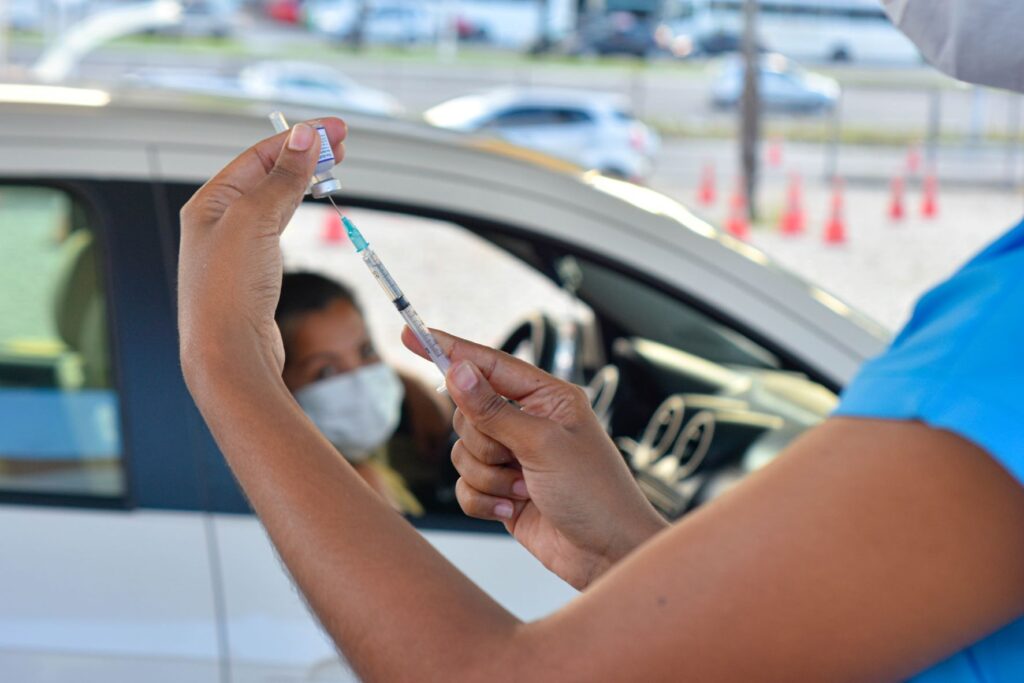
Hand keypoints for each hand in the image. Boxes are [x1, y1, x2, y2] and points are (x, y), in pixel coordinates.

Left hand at [178, 119, 346, 382]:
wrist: (229, 353)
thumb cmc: (229, 291)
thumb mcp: (255, 220)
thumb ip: (282, 178)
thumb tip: (304, 138)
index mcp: (209, 203)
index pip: (259, 156)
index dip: (300, 139)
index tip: (336, 130)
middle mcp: (218, 222)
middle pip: (266, 174)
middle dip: (304, 156)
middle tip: (342, 145)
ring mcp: (235, 247)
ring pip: (273, 199)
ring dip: (302, 180)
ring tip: (332, 168)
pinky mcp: (253, 271)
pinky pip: (276, 226)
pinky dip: (296, 208)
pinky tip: (307, 204)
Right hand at [403, 329, 666, 589]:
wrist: (608, 554)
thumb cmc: (595, 493)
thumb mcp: (542, 444)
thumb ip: (493, 409)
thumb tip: (457, 370)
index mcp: (546, 397)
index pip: (488, 363)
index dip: (448, 349)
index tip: (411, 334)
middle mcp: (528, 422)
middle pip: (467, 413)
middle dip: (484, 442)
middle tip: (515, 458)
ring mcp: (513, 457)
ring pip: (462, 452)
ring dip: (488, 476)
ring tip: (525, 490)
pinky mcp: (501, 491)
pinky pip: (464, 486)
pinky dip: (484, 500)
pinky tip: (514, 510)